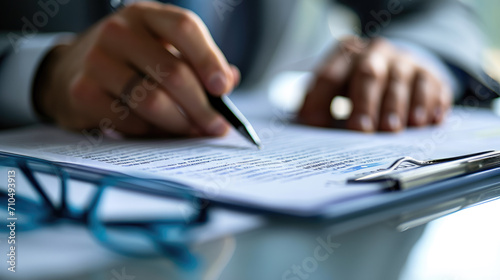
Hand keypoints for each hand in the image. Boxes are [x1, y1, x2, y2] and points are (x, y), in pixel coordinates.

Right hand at [34, 2, 238, 136]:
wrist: (68, 71)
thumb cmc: (128, 62)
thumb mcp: (159, 49)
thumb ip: (195, 62)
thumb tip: (230, 79)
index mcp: (146, 15)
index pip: (184, 28)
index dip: (209, 60)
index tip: (222, 88)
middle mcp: (119, 31)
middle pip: (173, 72)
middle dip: (201, 106)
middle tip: (216, 127)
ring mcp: (97, 60)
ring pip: (152, 101)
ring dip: (180, 124)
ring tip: (192, 132)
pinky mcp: (82, 91)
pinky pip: (130, 121)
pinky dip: (150, 131)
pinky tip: (157, 130)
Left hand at [299, 36, 451, 131]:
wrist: (398, 66)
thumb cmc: (357, 86)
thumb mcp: (334, 91)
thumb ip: (318, 106)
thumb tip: (309, 127)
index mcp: (345, 55)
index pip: (329, 76)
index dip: (321, 100)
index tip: (317, 124)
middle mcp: (375, 52)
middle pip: (368, 74)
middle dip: (364, 103)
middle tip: (363, 129)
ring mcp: (404, 60)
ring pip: (400, 80)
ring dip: (396, 107)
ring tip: (393, 129)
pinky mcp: (430, 72)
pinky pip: (432, 85)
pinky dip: (429, 104)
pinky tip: (426, 121)